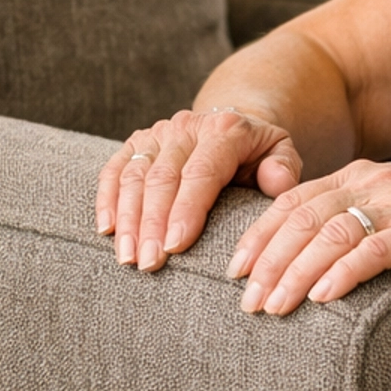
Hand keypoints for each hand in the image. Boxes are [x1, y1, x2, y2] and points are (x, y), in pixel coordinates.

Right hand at [96, 106, 302, 270]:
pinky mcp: (137, 142)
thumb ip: (284, 169)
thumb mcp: (281, 156)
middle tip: (149, 263)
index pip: (202, 173)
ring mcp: (158, 133)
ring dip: (128, 219)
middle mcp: (187, 126)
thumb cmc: (260, 155)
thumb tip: (276, 182)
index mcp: (225, 130)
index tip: (175, 247)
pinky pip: (114, 170)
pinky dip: (107, 200)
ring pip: (134, 176)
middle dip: (152, 224)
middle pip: (163, 178)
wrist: (233, 127)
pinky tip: (106, 231)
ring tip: (127, 257)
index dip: (186, 210)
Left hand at [226, 160, 390, 314]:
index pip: (292, 201)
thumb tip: (292, 264)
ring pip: (333, 233)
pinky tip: (323, 299)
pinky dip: (345, 273)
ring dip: (296, 272)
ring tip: (274, 307)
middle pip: (304, 217)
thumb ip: (350, 228)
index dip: (258, 235)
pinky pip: (376, 249)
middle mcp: (377, 181)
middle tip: (246, 301)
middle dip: (268, 261)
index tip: (232, 270)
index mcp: (360, 176)